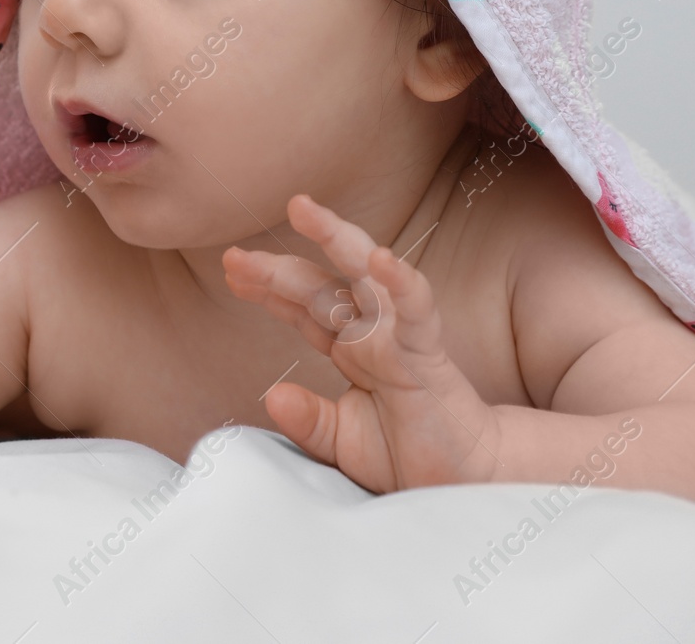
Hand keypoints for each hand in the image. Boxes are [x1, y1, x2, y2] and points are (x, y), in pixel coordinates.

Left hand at [222, 194, 502, 493]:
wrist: (462, 482)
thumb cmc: (408, 453)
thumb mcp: (342, 441)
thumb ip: (309, 420)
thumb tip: (273, 395)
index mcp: (349, 348)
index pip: (302, 308)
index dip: (268, 289)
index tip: (232, 271)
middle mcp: (371, 333)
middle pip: (320, 285)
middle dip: (278, 266)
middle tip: (234, 254)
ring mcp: (398, 337)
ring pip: (365, 276)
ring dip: (336, 239)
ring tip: (303, 210)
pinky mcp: (428, 353)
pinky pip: (417, 311)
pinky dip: (402, 283)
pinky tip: (381, 258)